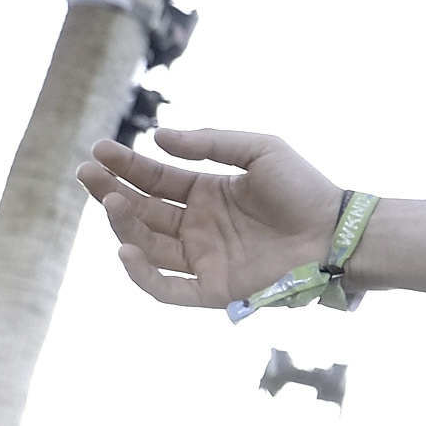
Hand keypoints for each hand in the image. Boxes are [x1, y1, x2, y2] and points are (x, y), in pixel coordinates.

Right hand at [79, 129, 345, 310]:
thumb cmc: (306, 189)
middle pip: (142, 211)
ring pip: (147, 246)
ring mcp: (204, 258)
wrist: (338, 232)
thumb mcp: (259, 150)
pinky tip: (126, 248)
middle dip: (110, 190)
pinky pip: (166, 288)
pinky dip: (141, 274)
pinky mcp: (214, 288)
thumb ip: (210, 142)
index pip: (154, 180)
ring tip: (110, 199)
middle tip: (86, 170)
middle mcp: (199, 227)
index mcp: (207, 193)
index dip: (126, 165)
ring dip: (123, 224)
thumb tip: (157, 136)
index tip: (98, 149)